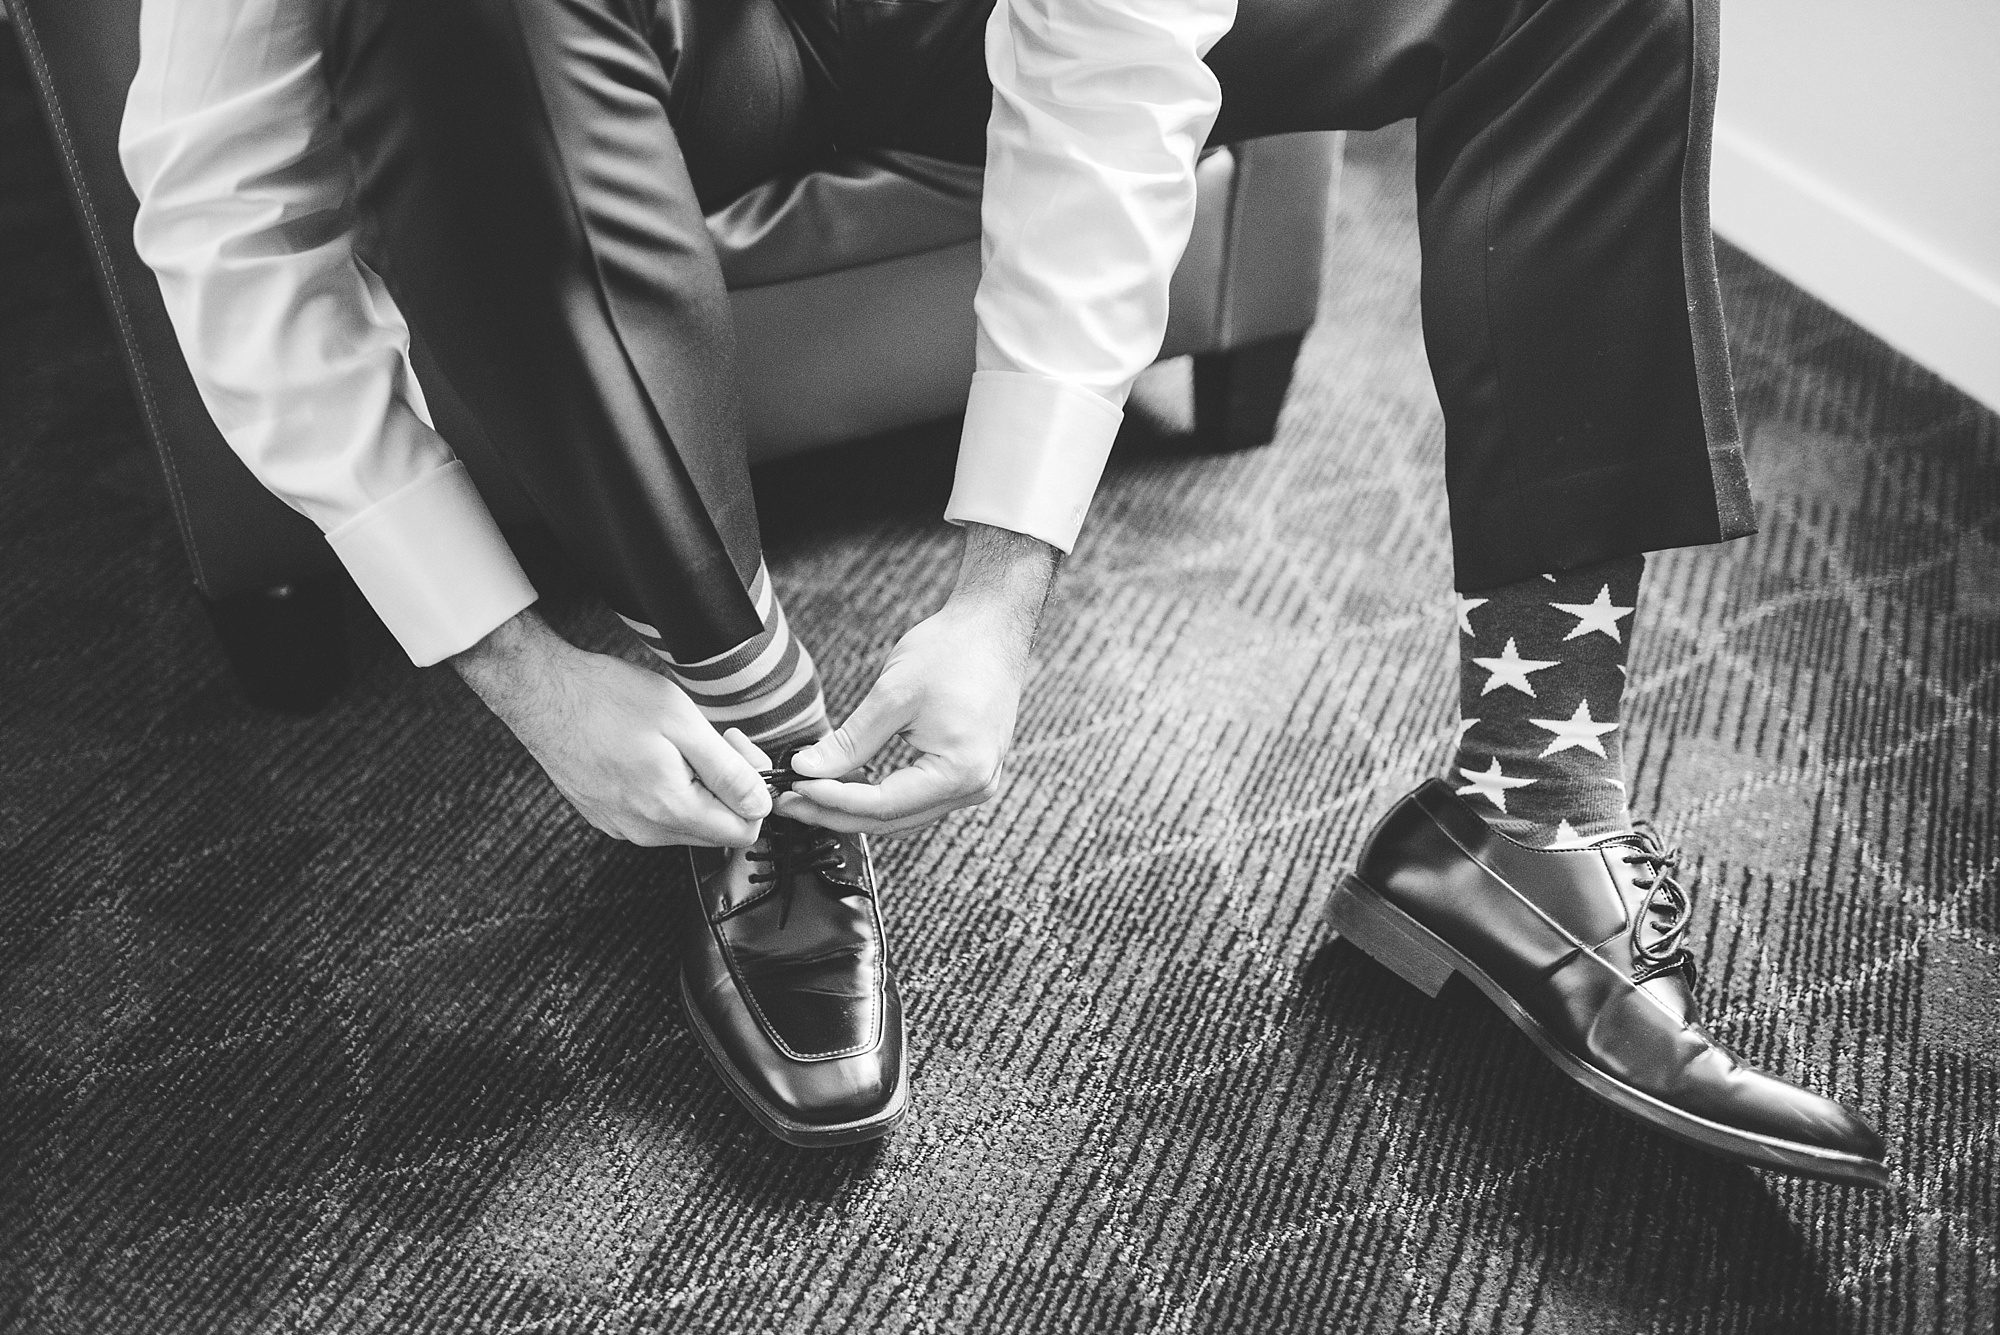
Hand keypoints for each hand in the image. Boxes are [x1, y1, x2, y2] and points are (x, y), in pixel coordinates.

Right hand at [452, 608, 771, 846]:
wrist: (542, 693)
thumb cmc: (607, 698)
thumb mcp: (682, 722)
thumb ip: (727, 770)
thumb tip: (761, 804)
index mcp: (669, 810)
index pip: (743, 833)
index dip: (755, 793)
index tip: (741, 754)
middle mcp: (645, 830)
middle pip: (716, 831)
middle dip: (729, 790)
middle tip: (716, 740)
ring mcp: (621, 826)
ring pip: (686, 823)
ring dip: (698, 788)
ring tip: (681, 743)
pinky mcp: (605, 816)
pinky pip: (656, 816)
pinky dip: (668, 790)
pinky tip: (654, 753)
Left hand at [779, 524, 1058, 834]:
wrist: (994, 628)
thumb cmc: (952, 651)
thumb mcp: (893, 695)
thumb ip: (850, 741)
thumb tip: (806, 769)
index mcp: (961, 770)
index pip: (883, 804)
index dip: (832, 800)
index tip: (794, 789)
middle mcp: (975, 787)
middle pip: (892, 820)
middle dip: (837, 814)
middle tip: (790, 801)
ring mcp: (977, 783)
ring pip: (904, 817)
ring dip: (857, 811)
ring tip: (811, 796)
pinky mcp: (970, 773)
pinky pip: (919, 801)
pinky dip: (882, 798)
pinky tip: (849, 786)